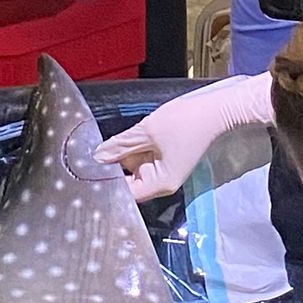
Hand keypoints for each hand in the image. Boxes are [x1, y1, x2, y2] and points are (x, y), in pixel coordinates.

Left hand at [93, 73, 273, 202]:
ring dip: (121, 155)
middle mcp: (160, 182)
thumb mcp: (147, 131)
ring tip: (106, 144)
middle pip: (127, 181)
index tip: (87, 173)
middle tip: (87, 158)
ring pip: (132, 166)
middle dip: (112, 168)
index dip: (107, 184)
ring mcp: (162, 169)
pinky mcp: (162, 157)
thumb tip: (96, 157)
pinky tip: (121, 140)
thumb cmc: (186, 121)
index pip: (126, 193)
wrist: (215, 109)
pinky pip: (140, 156)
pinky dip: (131, 148)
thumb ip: (119, 146)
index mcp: (160, 183)